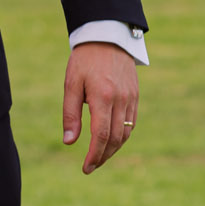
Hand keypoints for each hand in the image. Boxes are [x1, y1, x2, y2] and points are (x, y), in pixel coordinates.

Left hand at [62, 43, 139, 173]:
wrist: (107, 37)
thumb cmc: (84, 60)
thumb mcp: (71, 84)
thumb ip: (70, 114)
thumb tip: (69, 142)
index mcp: (103, 97)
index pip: (101, 135)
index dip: (94, 155)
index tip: (86, 168)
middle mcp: (120, 100)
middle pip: (115, 139)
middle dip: (103, 156)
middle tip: (91, 167)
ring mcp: (131, 98)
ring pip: (126, 133)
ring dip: (113, 149)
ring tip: (99, 157)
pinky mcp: (135, 96)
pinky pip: (131, 123)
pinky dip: (122, 136)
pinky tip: (111, 141)